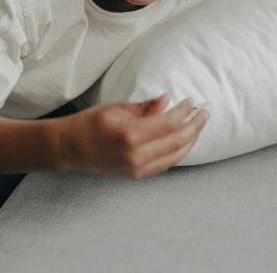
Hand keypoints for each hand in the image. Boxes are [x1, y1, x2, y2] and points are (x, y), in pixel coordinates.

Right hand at [58, 95, 208, 179]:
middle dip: (194, 127)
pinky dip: (178, 152)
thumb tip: (167, 100)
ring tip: (198, 126)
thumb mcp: (117, 108)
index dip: (183, 112)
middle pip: (176, 141)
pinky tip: (184, 141)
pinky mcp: (136, 176)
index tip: (191, 101)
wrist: (71, 148)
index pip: (168, 124)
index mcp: (130, 135)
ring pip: (175, 156)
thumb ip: (145, 107)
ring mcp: (137, 169)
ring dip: (190, 140)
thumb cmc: (91, 123)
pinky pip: (165, 164)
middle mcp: (136, 155)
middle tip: (205, 113)